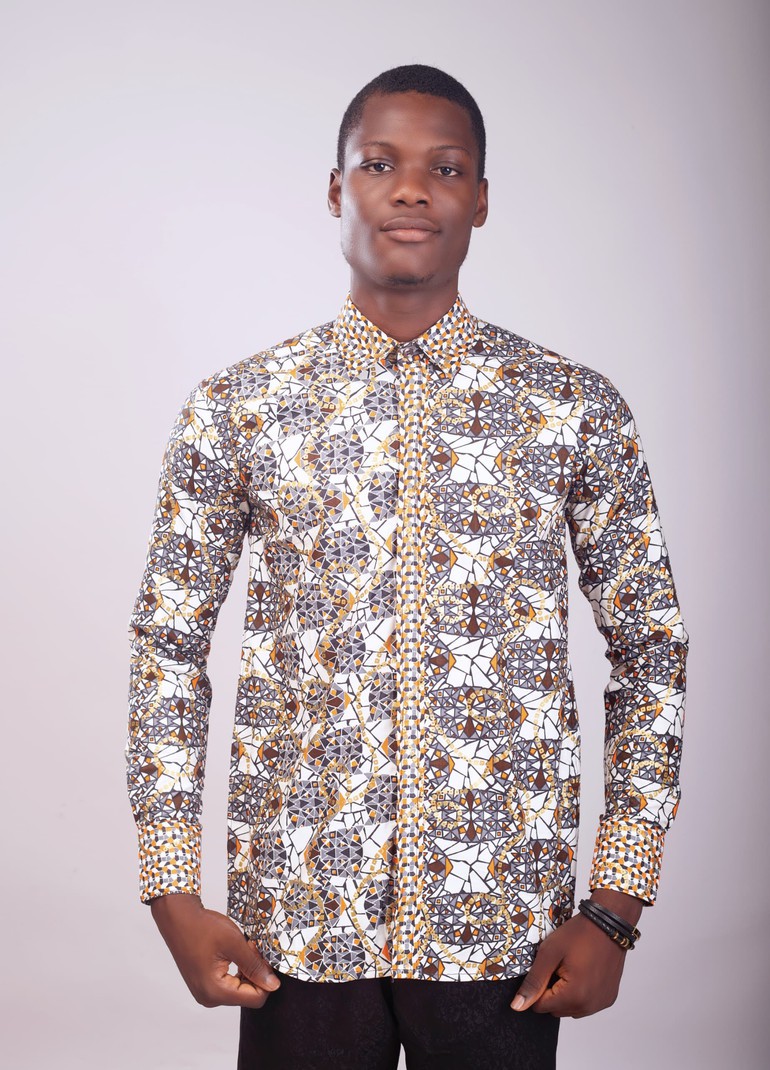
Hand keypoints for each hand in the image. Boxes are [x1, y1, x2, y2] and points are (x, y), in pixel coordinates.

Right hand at [150, 893, 280, 1008]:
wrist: (178, 918)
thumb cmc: (202, 928)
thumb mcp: (234, 943)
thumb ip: (254, 966)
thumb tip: (273, 985)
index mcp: (215, 992)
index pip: (255, 999)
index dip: (265, 978)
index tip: (260, 955)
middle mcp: (209, 998)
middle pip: (247, 995)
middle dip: (255, 972)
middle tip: (251, 948)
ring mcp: (205, 993)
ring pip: (240, 989)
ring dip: (247, 970)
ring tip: (243, 948)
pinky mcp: (204, 985)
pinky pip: (229, 984)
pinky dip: (237, 970)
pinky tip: (235, 953)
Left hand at [511, 892, 642, 1017]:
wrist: (608, 924)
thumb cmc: (579, 934)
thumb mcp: (549, 953)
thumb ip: (534, 981)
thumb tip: (518, 1006)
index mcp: (574, 996)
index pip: (541, 1007)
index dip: (538, 986)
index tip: (546, 968)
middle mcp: (590, 1006)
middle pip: (556, 1009)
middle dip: (552, 991)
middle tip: (559, 966)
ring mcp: (601, 1003)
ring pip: (570, 1008)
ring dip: (566, 994)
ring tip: (571, 968)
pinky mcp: (608, 998)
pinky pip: (586, 1003)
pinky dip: (580, 992)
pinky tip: (583, 972)